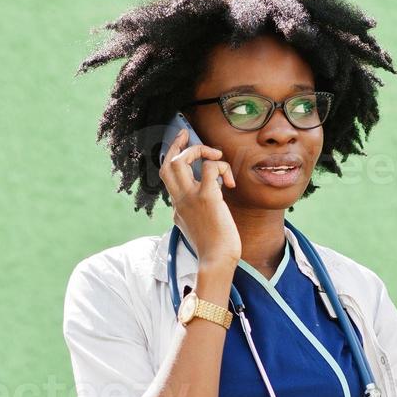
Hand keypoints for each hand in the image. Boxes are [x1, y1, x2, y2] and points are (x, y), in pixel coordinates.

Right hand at [159, 128, 239, 278]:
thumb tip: (187, 211)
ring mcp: (190, 198)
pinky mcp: (207, 198)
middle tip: (187, 134)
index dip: (171, 157)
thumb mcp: (195, 231)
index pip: (167, 176)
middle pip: (167, 164)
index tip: (180, 144)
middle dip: (177, 145)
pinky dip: (220, 166)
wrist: (216, 262)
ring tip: (216, 156)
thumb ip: (188, 217)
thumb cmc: (212, 250)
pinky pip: (209, 167)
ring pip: (181, 160)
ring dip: (199, 151)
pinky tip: (230, 181)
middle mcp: (179, 200)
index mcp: (177, 207)